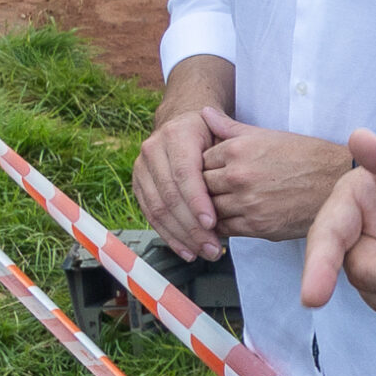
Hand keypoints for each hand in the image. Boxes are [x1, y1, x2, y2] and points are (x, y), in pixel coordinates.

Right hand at [134, 106, 220, 261]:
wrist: (182, 123)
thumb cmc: (211, 132)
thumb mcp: (224, 130)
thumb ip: (231, 148)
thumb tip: (237, 167)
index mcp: (176, 136)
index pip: (185, 174)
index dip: (197, 200)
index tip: (213, 223)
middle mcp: (153, 150)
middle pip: (170, 196)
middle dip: (191, 226)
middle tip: (212, 246)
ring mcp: (142, 168)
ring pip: (158, 209)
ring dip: (181, 236)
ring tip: (203, 252)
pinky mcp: (138, 185)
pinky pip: (151, 215)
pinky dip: (169, 235)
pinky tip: (186, 249)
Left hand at [201, 111, 352, 241]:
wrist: (339, 182)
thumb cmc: (306, 156)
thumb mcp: (268, 135)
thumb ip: (230, 127)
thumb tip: (204, 113)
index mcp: (238, 149)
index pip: (199, 161)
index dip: (203, 168)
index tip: (212, 173)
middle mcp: (239, 175)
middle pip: (200, 185)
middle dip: (204, 189)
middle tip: (211, 192)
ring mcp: (247, 202)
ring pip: (209, 208)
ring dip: (210, 209)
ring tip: (220, 207)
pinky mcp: (257, 226)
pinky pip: (224, 228)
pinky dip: (221, 226)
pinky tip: (229, 220)